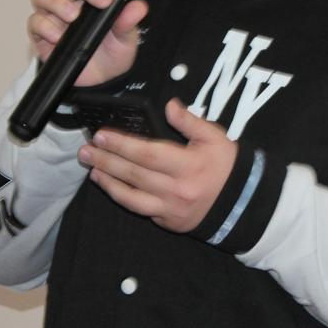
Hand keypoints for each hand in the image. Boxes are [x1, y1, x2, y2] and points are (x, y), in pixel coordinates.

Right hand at [27, 0, 148, 85]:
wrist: (99, 81)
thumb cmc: (111, 53)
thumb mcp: (125, 39)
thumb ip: (128, 22)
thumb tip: (139, 7)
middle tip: (102, 1)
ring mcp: (53, 15)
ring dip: (57, 2)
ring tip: (73, 16)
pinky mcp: (40, 33)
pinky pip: (35, 22)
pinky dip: (45, 26)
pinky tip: (58, 36)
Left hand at [80, 100, 236, 233]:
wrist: (242, 203)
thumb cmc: (227, 166)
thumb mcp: (215, 137)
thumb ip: (190, 121)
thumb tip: (170, 105)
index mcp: (187, 165)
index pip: (147, 153)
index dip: (121, 145)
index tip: (101, 135)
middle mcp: (175, 189)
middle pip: (133, 174)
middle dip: (106, 161)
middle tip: (85, 151)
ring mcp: (170, 209)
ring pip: (131, 197)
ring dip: (108, 182)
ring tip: (92, 169)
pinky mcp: (168, 222)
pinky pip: (141, 210)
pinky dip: (123, 198)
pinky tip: (111, 188)